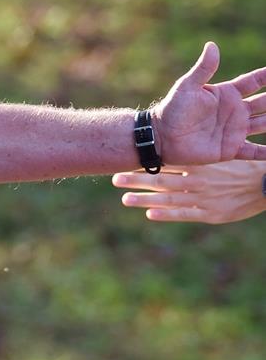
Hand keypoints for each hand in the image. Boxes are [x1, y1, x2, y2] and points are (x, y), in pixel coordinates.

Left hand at [113, 160, 265, 223]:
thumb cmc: (243, 167)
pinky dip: (167, 214)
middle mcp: (198, 180)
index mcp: (200, 163)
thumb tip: (173, 145)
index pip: (167, 163)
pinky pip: (185, 214)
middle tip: (115, 179)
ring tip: (125, 199)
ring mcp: (204, 198)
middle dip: (137, 180)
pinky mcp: (212, 214)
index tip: (126, 162)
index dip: (146, 164)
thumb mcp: (221, 154)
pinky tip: (149, 214)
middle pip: (162, 180)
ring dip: (145, 199)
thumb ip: (199, 153)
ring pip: (169, 199)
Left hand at [151, 43, 265, 163]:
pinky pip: (256, 152)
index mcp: (227, 94)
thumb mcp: (188, 87)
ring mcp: (235, 130)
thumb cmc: (172, 109)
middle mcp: (236, 111)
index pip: (255, 82)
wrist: (162, 137)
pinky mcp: (231, 149)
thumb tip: (212, 45)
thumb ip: (203, 69)